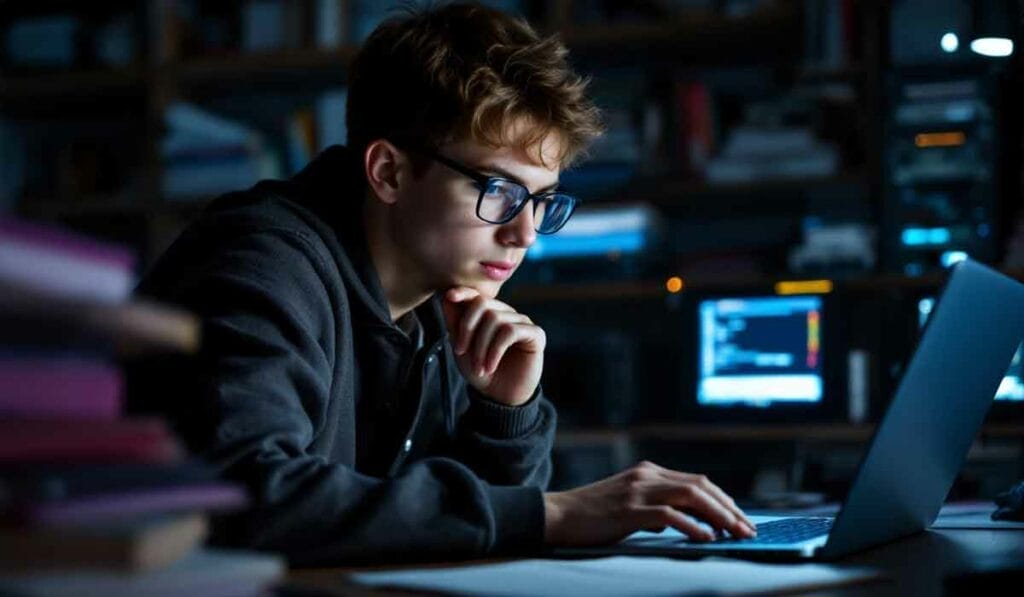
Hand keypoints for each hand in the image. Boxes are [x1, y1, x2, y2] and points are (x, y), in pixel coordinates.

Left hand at [442, 286, 544, 406]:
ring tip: (479, 368)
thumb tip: (447, 295)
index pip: (477, 295)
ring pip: (495, 319)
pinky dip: (495, 350)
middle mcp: (507, 314)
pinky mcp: (535, 334)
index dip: (464, 292)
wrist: (499, 397)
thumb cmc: (480, 371)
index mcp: (490, 314)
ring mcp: (522, 322)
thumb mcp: (461, 347)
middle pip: (483, 303)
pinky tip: (491, 366)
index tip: (450, 296)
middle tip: (460, 351)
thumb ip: (455, 322)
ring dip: (481, 347)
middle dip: (467, 328)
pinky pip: (510, 331)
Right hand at [543, 461, 756, 545]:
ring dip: (719, 516)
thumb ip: (656, 507)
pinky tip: (706, 538)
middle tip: (748, 529)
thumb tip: (683, 522)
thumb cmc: (593, 515)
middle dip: (729, 508)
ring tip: (735, 533)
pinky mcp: (629, 510)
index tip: (741, 519)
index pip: (697, 482)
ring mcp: (638, 491)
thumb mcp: (630, 504)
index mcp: (649, 472)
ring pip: (691, 496)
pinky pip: (669, 515)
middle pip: (700, 486)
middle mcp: (647, 476)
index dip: (724, 500)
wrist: (559, 515)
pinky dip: (692, 526)